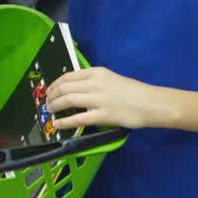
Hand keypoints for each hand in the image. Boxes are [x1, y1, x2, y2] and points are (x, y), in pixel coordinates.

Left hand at [46, 67, 171, 130]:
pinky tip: (58, 125)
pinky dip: (64, 122)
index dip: (55, 84)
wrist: (150, 103)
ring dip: (55, 106)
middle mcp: (94, 83)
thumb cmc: (133, 92)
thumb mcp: (111, 79)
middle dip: (51, 95)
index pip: (68, 75)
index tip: (50, 90)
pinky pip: (77, 119)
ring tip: (50, 111)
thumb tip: (77, 89)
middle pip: (64, 87)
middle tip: (47, 102)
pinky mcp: (101, 116)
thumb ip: (94, 82)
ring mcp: (97, 100)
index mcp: (97, 72)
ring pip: (67, 100)